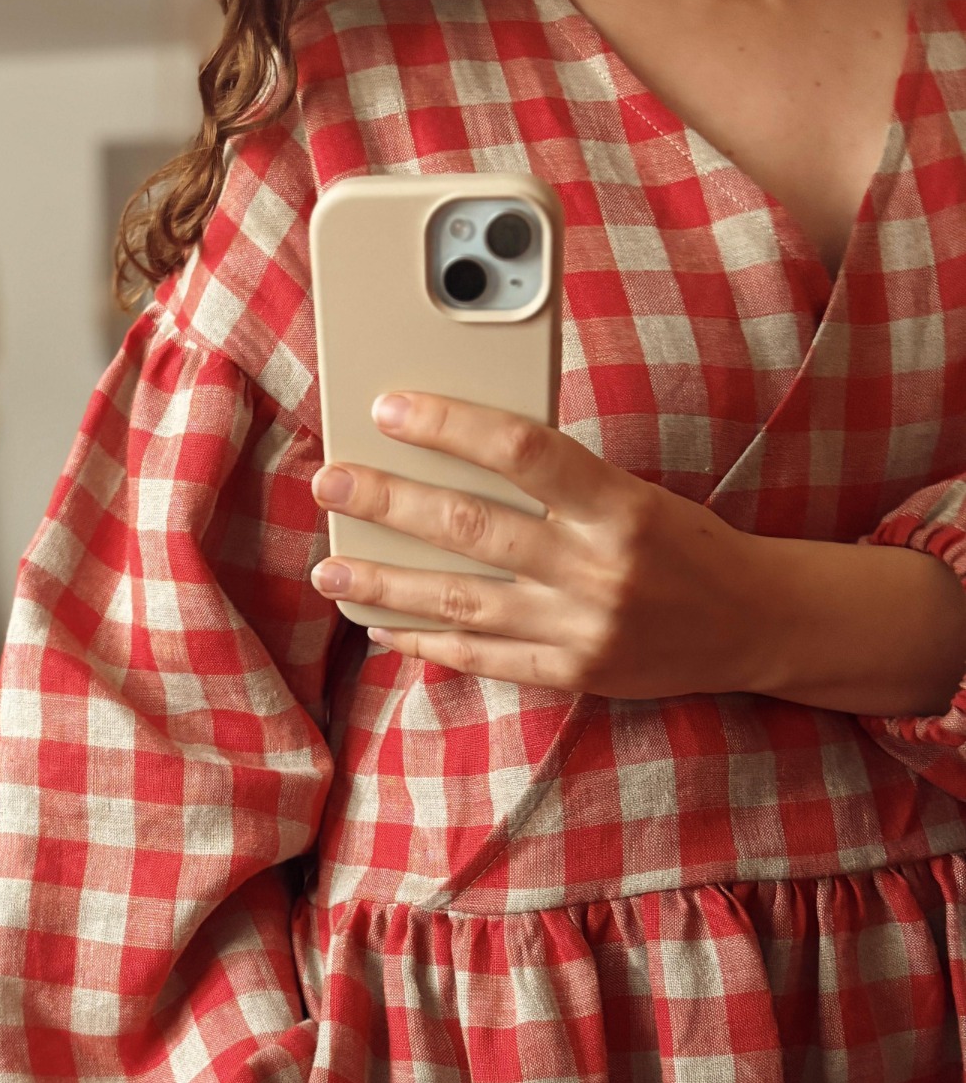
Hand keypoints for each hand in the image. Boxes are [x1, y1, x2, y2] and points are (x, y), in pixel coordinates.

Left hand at [309, 392, 772, 698]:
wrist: (752, 625)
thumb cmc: (683, 543)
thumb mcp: (633, 492)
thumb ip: (557, 479)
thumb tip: (456, 454)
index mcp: (618, 506)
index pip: (522, 451)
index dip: (449, 426)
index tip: (389, 408)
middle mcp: (596, 569)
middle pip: (471, 530)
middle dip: (388, 504)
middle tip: (331, 484)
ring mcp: (579, 629)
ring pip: (458, 602)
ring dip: (383, 583)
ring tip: (329, 569)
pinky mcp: (570, 674)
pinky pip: (478, 658)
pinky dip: (422, 641)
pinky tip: (379, 625)